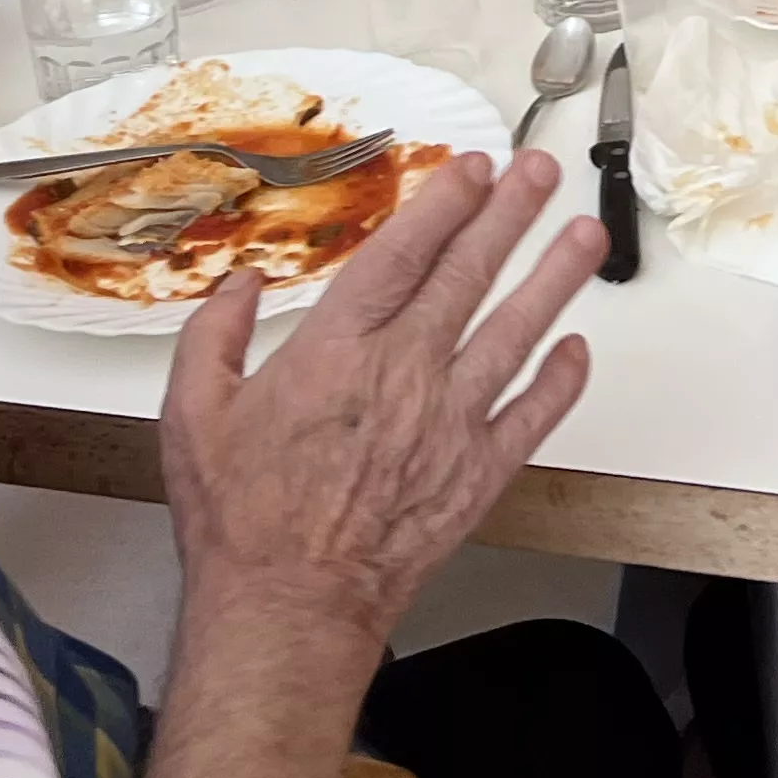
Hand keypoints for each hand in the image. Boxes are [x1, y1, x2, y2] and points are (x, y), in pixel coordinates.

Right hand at [158, 148, 603, 654]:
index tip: (474, 169)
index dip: (444, 203)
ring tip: (584, 234)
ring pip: (515, 332)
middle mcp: (404, 372)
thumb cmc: (241, 519)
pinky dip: (560, 382)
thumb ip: (214, 334)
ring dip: (552, 278)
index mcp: (338, 348)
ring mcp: (449, 423)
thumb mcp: (193, 413)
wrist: (287, 608)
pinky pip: (531, 417)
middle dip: (509, 215)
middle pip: (468, 275)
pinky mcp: (476, 474)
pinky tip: (578, 350)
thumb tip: (241, 281)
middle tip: (540, 173)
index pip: (404, 253)